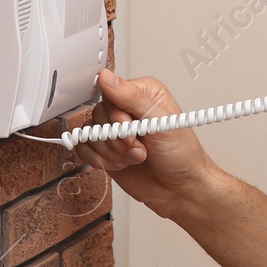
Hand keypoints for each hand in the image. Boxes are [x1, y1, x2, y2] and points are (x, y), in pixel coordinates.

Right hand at [73, 69, 220, 219]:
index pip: (110, 93)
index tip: (132, 132)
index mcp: (142, 94)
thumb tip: (107, 77)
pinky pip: (84, 149)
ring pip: (90, 134)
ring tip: (136, 157)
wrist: (180, 189)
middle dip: (118, 139)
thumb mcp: (161, 121)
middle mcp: (126, 110)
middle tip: (139, 148)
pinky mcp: (105, 150)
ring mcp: (114, 131)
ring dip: (113, 152)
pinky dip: (101, 161)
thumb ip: (132, 98)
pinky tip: (121, 164)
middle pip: (98, 115)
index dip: (117, 117)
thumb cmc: (182, 155)